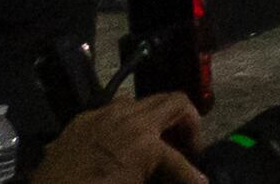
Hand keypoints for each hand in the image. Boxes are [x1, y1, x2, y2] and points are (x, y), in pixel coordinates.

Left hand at [31, 90, 203, 183]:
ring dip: (154, 119)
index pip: (181, 159)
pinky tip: (118, 145)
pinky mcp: (80, 122)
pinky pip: (112, 112)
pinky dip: (126, 123)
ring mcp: (101, 115)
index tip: (200, 182)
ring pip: (142, 102)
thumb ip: (160, 175)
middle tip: (185, 147)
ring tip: (154, 143)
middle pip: (172, 102)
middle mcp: (126, 118)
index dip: (193, 175)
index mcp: (144, 141)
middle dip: (185, 124)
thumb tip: (189, 180)